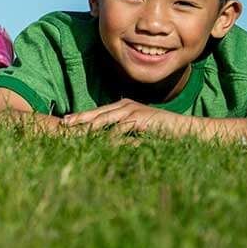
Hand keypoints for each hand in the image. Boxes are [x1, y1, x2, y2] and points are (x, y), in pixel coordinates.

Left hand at [61, 98, 195, 134]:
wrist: (183, 128)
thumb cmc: (161, 129)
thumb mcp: (138, 128)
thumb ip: (123, 129)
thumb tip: (107, 137)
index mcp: (123, 106)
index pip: (98, 111)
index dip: (82, 117)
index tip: (66, 121)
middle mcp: (125, 105)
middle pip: (96, 112)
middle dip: (79, 119)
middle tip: (63, 124)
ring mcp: (132, 110)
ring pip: (104, 119)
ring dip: (88, 127)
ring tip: (74, 134)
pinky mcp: (139, 118)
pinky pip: (119, 128)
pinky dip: (107, 136)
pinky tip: (97, 142)